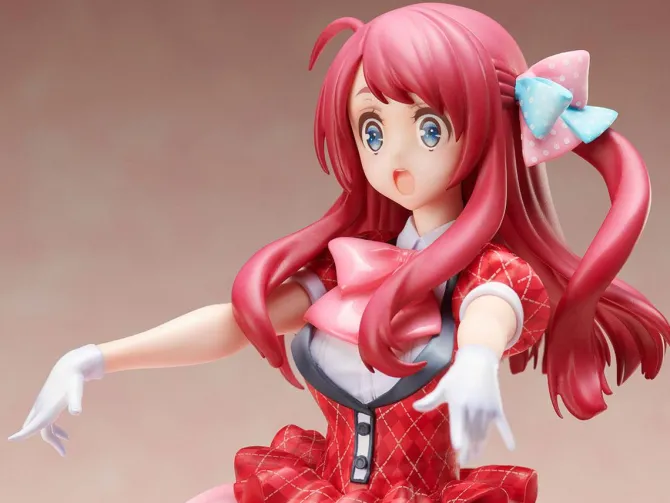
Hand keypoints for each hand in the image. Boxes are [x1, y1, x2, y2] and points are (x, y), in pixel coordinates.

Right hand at [8, 344, 104, 454]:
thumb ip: (76, 401)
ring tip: (66, 442)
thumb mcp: (76, 390)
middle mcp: (42, 409)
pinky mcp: (48, 404)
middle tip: (63, 452)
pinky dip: (54, 429)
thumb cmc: (73, 380)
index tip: (11, 439)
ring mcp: (44, 407)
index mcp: (47, 409)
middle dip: (52, 441)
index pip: (33, 425)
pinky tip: (64, 434)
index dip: (23, 434)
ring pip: (44, 427)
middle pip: (43, 431)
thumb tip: (77, 412)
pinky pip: (47, 422)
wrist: (70, 366)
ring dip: (53, 436)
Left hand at [412, 344, 514, 464]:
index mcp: (458, 403)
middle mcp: (473, 407)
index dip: (458, 436)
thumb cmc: (457, 375)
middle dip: (468, 449)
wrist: (478, 361)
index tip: (458, 448)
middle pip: (471, 433)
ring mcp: (487, 408)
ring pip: (483, 433)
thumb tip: (414, 407)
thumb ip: (430, 400)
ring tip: (475, 455)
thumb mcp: (443, 387)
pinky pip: (503, 424)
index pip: (457, 424)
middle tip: (464, 460)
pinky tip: (511, 447)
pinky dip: (508, 435)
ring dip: (480, 446)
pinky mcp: (497, 407)